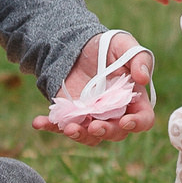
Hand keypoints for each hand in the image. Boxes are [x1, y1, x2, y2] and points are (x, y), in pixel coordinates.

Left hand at [30, 31, 157, 144]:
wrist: (78, 45)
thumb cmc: (107, 46)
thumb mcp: (124, 45)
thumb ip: (139, 58)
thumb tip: (143, 78)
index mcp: (134, 100)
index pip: (143, 119)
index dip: (138, 124)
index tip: (126, 121)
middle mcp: (115, 113)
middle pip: (116, 132)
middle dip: (106, 132)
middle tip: (95, 126)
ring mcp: (92, 117)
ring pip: (91, 137)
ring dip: (80, 135)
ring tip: (68, 128)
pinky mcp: (71, 115)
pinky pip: (62, 126)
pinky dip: (50, 126)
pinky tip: (38, 122)